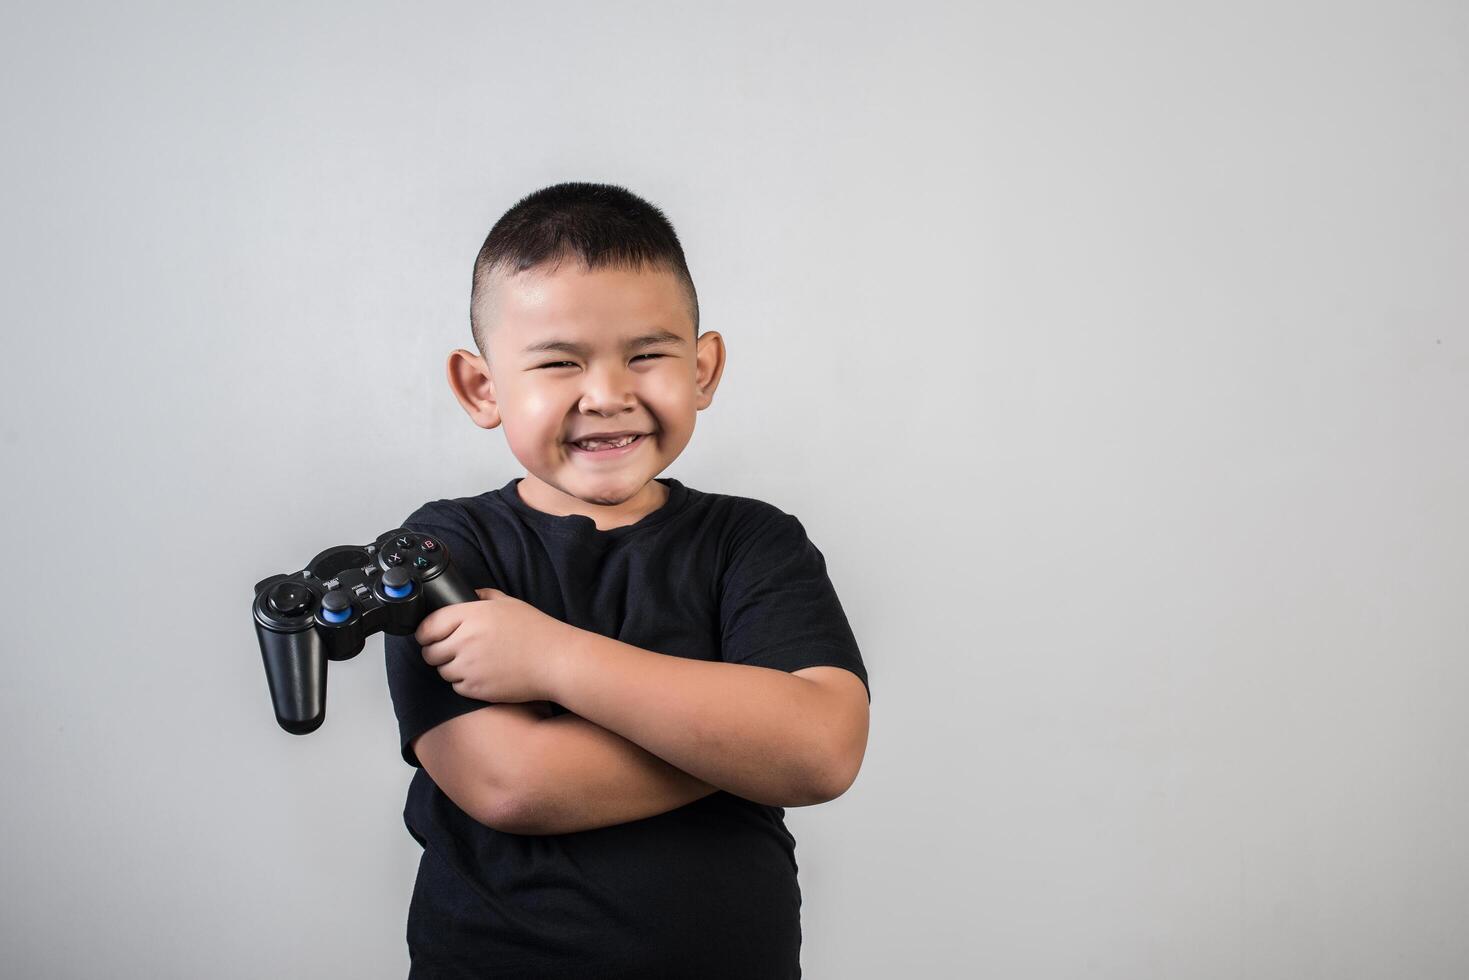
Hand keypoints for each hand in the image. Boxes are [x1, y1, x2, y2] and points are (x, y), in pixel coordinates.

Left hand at [415, 587, 576, 702]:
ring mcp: (469, 667)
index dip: (426, 632)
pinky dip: (465, 682)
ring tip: (473, 661)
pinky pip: (457, 686)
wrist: (556, 661)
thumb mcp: (508, 603)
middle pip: (429, 652)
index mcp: (471, 616)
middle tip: (452, 649)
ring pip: (442, 671)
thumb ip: (482, 596)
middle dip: (436, 651)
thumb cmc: (536, 631)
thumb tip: (467, 595)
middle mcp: (465, 641)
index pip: (427, 627)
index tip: (430, 635)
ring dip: (451, 667)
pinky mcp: (476, 688)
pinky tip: (483, 673)